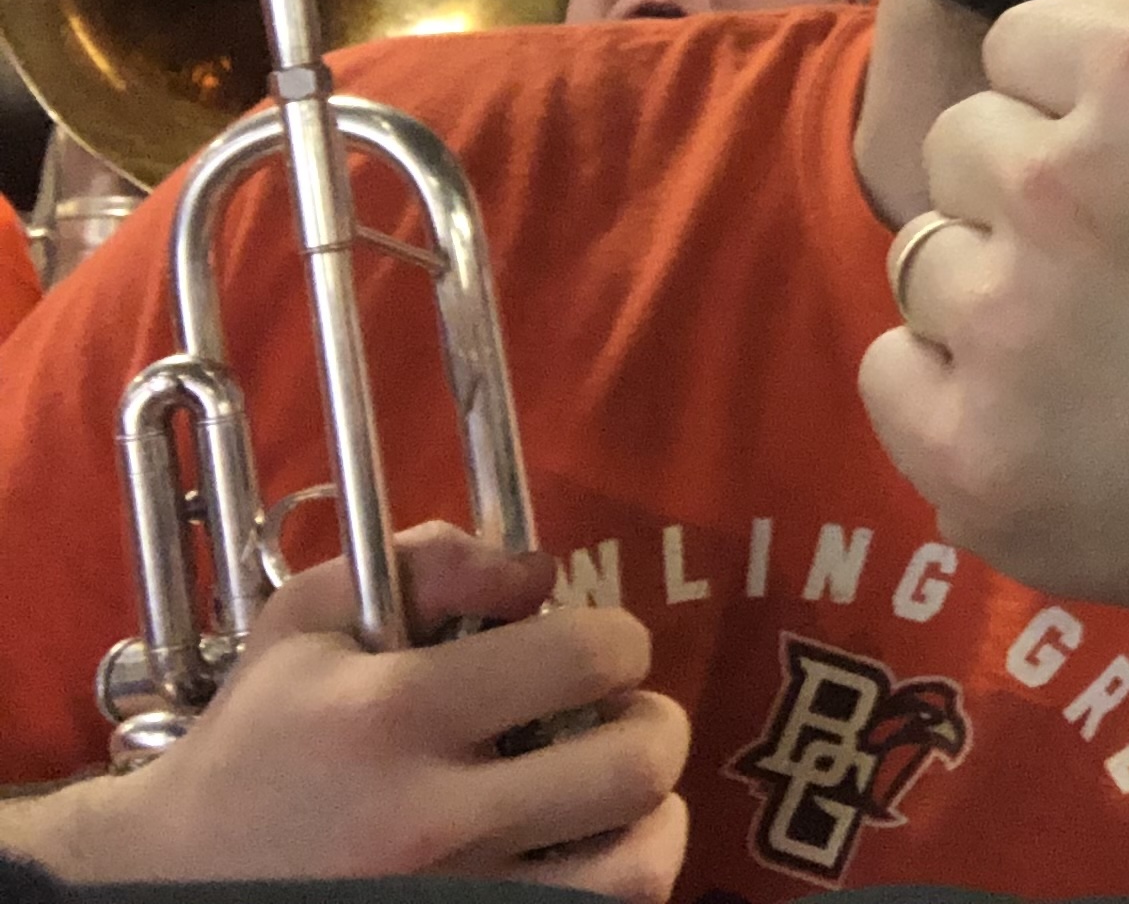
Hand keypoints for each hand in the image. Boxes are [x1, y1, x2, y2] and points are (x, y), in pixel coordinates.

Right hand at [20, 523, 685, 901]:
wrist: (171, 877)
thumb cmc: (257, 739)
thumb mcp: (307, 621)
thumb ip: (428, 564)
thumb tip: (539, 569)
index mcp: (392, 715)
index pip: (585, 657)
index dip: (617, 639)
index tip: (595, 648)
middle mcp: (429, 818)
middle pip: (634, 764)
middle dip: (650, 724)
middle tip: (619, 718)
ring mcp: (453, 899)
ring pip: (637, 866)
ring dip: (652, 815)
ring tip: (615, 793)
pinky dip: (615, 878)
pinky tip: (588, 850)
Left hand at [860, 0, 1128, 670]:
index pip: (1023, 46)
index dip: (1089, 107)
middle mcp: (1055, 184)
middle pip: (965, 145)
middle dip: (1035, 197)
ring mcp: (999, 322)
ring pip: (923, 254)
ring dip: (992, 297)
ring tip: (1103, 344)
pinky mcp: (952, 442)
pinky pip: (889, 367)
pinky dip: (951, 399)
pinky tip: (1054, 416)